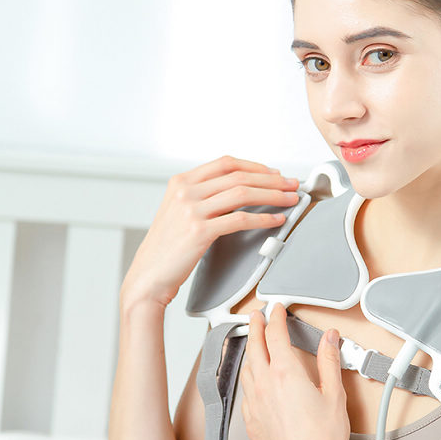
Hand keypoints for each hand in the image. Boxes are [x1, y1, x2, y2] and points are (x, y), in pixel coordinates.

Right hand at [121, 156, 299, 309]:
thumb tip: (240, 190)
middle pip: (238, 176)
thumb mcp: (179, 211)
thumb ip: (203, 196)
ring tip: (291, 199)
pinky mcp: (199, 231)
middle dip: (272, 180)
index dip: (255, 166)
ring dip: (273, 195)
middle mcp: (185, 191)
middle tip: (292, 185)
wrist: (148, 276)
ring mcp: (191, 210)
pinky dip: (263, 219)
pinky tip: (277, 220)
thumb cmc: (167, 248)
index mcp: (181, 181)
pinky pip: (240, 219)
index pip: (226, 163)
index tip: (274, 174)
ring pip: (242, 193)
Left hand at [240, 302, 351, 439]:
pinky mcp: (251, 422)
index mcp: (285, 373)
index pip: (275, 335)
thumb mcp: (334, 394)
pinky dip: (248, 378)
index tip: (276, 309)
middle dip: (255, 327)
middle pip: (254, 347)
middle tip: (256, 316)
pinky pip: (245, 392)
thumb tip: (330, 339)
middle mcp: (264, 385)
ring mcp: (255, 404)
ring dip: (249, 351)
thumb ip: (329, 361)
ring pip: (246, 368)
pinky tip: (254, 381)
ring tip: (254, 344)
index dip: (275, 318)